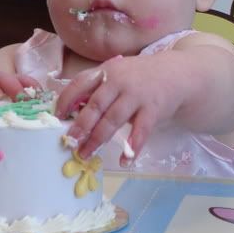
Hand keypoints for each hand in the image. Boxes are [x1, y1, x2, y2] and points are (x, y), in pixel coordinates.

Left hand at [56, 54, 182, 164]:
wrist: (176, 74)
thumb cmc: (138, 77)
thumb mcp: (116, 74)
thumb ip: (97, 88)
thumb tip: (71, 110)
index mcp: (106, 71)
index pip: (80, 84)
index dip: (66, 100)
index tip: (57, 116)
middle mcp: (119, 81)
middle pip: (95, 105)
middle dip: (81, 125)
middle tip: (69, 141)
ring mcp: (136, 96)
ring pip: (113, 119)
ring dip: (98, 139)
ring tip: (86, 153)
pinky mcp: (153, 109)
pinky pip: (140, 132)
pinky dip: (132, 147)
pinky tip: (124, 160)